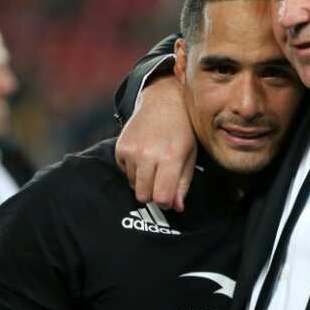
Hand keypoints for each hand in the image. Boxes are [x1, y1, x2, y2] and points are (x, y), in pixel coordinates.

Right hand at [115, 74, 195, 210]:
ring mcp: (131, 151)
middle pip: (144, 196)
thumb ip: (183, 183)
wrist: (163, 102)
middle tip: (162, 182)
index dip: (166, 203)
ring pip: (133, 185)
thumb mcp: (190, 155)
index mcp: (170, 158)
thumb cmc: (182, 131)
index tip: (170, 198)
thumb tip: (177, 207)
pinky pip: (124, 172)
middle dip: (153, 194)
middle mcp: (148, 155)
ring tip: (154, 163)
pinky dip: (134, 169)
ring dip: (144, 180)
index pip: (161, 197)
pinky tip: (144, 155)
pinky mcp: (120, 148)